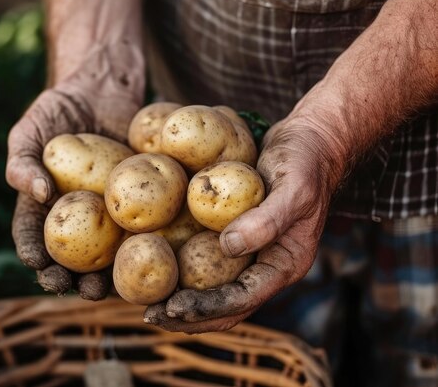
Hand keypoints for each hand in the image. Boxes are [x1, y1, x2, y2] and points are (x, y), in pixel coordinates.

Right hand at [6, 42, 143, 297]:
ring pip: (106, 253)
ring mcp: (110, 210)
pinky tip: (143, 261)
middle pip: (70, 255)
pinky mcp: (141, 201)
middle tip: (71, 285)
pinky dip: (142, 248)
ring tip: (103, 287)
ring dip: (102, 276)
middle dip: (68, 277)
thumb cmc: (59, 108)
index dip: (34, 253)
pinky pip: (141, 228)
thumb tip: (38, 195)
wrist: (103, 86)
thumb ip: (22, 162)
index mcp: (45, 204)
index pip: (33, 234)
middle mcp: (77, 214)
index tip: (38, 265)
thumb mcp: (30, 130)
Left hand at [144, 105, 346, 332]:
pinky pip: (208, 261)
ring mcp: (252, 253)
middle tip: (150, 315)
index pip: (243, 300)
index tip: (172, 307)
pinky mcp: (236, 235)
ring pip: (215, 289)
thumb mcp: (294, 188)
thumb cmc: (306, 161)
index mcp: (285, 265)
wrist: (310, 140)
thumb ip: (267, 220)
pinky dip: (184, 270)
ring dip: (183, 300)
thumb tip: (227, 246)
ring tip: (147, 304)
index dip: (207, 308)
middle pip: (226, 307)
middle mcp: (267, 266)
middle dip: (189, 317)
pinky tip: (158, 265)